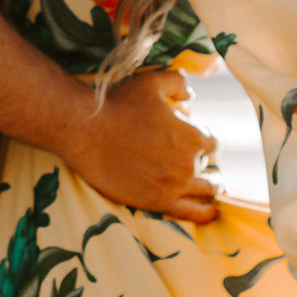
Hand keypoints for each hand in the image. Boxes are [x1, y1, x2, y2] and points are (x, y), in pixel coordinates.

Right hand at [67, 66, 220, 221]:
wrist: (85, 131)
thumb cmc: (119, 104)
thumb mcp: (154, 82)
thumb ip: (180, 84)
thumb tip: (191, 96)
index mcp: (192, 136)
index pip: (211, 143)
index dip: (202, 139)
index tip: (190, 138)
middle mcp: (188, 164)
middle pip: (207, 167)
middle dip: (201, 162)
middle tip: (187, 160)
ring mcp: (173, 187)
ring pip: (206, 191)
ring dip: (208, 187)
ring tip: (207, 187)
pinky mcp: (156, 202)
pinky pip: (191, 213)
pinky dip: (204, 213)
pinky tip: (211, 212)